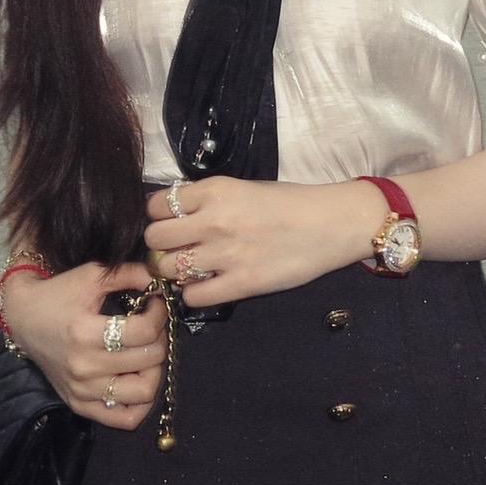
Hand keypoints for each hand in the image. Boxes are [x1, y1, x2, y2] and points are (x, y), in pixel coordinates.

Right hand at [0, 260, 163, 430]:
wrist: (23, 319)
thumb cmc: (57, 294)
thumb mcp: (91, 275)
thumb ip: (129, 273)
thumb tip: (160, 278)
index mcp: (85, 333)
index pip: (143, 331)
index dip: (159, 314)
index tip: (155, 304)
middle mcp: (84, 367)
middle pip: (148, 360)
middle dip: (160, 338)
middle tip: (153, 326)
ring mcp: (82, 391)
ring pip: (143, 392)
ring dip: (155, 370)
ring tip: (146, 353)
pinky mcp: (79, 404)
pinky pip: (124, 418)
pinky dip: (141, 403)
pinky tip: (138, 379)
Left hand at [142, 177, 385, 308]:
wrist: (330, 224)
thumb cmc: (288, 202)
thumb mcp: (241, 188)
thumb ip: (207, 199)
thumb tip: (174, 215)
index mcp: (214, 191)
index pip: (156, 205)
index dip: (158, 216)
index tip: (169, 222)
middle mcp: (213, 221)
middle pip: (155, 238)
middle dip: (159, 245)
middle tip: (174, 249)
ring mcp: (226, 254)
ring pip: (168, 269)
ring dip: (174, 271)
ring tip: (189, 270)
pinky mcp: (241, 284)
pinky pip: (193, 296)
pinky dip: (193, 294)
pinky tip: (207, 286)